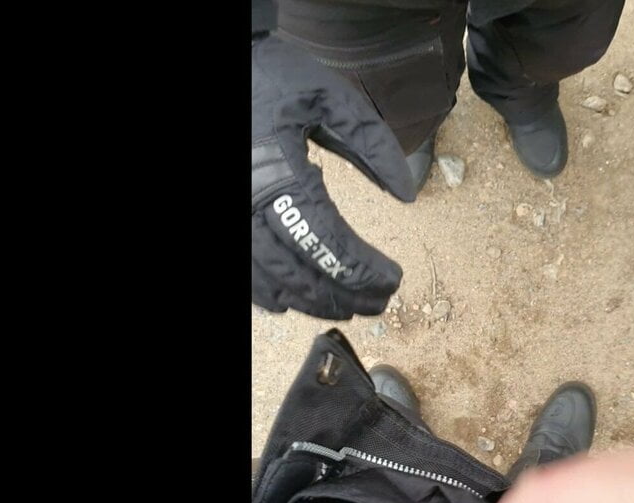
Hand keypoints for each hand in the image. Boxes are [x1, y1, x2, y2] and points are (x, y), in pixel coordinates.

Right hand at [251, 34, 415, 319]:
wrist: (230, 62)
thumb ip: (372, 145)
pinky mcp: (226, 220)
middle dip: (341, 294)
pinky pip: (245, 272)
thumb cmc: (279, 78)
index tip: (393, 279)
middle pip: (297, 269)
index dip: (360, 268)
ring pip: (268, 279)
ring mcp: (233, 215)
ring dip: (309, 301)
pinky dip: (268, 293)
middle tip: (378, 303)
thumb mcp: (333, 98)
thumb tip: (407, 197)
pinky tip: (293, 301)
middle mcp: (247, 200)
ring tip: (346, 308)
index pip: (324, 237)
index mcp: (277, 169)